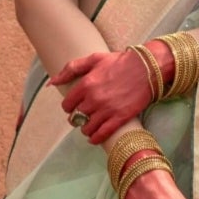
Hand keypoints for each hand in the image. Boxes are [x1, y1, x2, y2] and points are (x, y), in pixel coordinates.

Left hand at [53, 45, 170, 142]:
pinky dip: (95, 138)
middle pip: (76, 117)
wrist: (147, 68)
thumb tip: (51, 82)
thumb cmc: (120, 62)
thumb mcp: (94, 59)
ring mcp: (107, 110)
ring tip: (89, 126)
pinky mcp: (120, 118)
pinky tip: (94, 137)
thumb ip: (71, 69)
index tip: (74, 106)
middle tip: (82, 116)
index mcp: (86, 84)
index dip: (69, 107)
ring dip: (85, 129)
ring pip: (87, 128)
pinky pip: (102, 134)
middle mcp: (94, 98)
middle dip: (77, 118)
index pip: (67, 104)